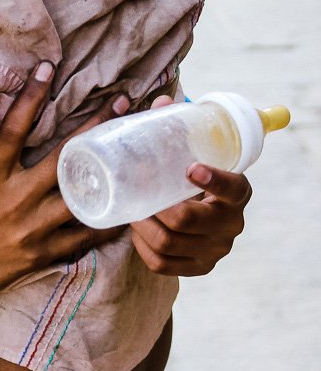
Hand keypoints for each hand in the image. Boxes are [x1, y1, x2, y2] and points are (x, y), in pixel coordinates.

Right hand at [0, 63, 118, 318]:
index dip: (31, 96)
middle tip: (122, 101)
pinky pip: (82, 238)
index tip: (49, 67)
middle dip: (96, 126)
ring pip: (82, 198)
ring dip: (113, 177)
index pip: (13, 129)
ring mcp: (29, 229)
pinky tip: (126, 214)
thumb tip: (15, 139)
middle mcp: (12, 199)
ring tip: (137, 158)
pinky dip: (105, 226)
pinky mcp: (38, 255)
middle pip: (64, 157)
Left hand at [127, 92, 251, 275]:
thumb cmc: (192, 178)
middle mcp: (231, 225)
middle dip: (157, 207)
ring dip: (144, 227)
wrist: (201, 213)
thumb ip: (178, 129)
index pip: (234, 189)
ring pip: (169, 244)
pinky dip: (144, 248)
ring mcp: (215, 251)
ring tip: (132, 211)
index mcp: (238, 194)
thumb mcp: (193, 156)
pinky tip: (138, 232)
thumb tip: (161, 102)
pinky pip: (162, 264)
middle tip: (139, 194)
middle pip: (189, 220)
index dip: (215, 181)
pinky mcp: (198, 268)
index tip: (191, 168)